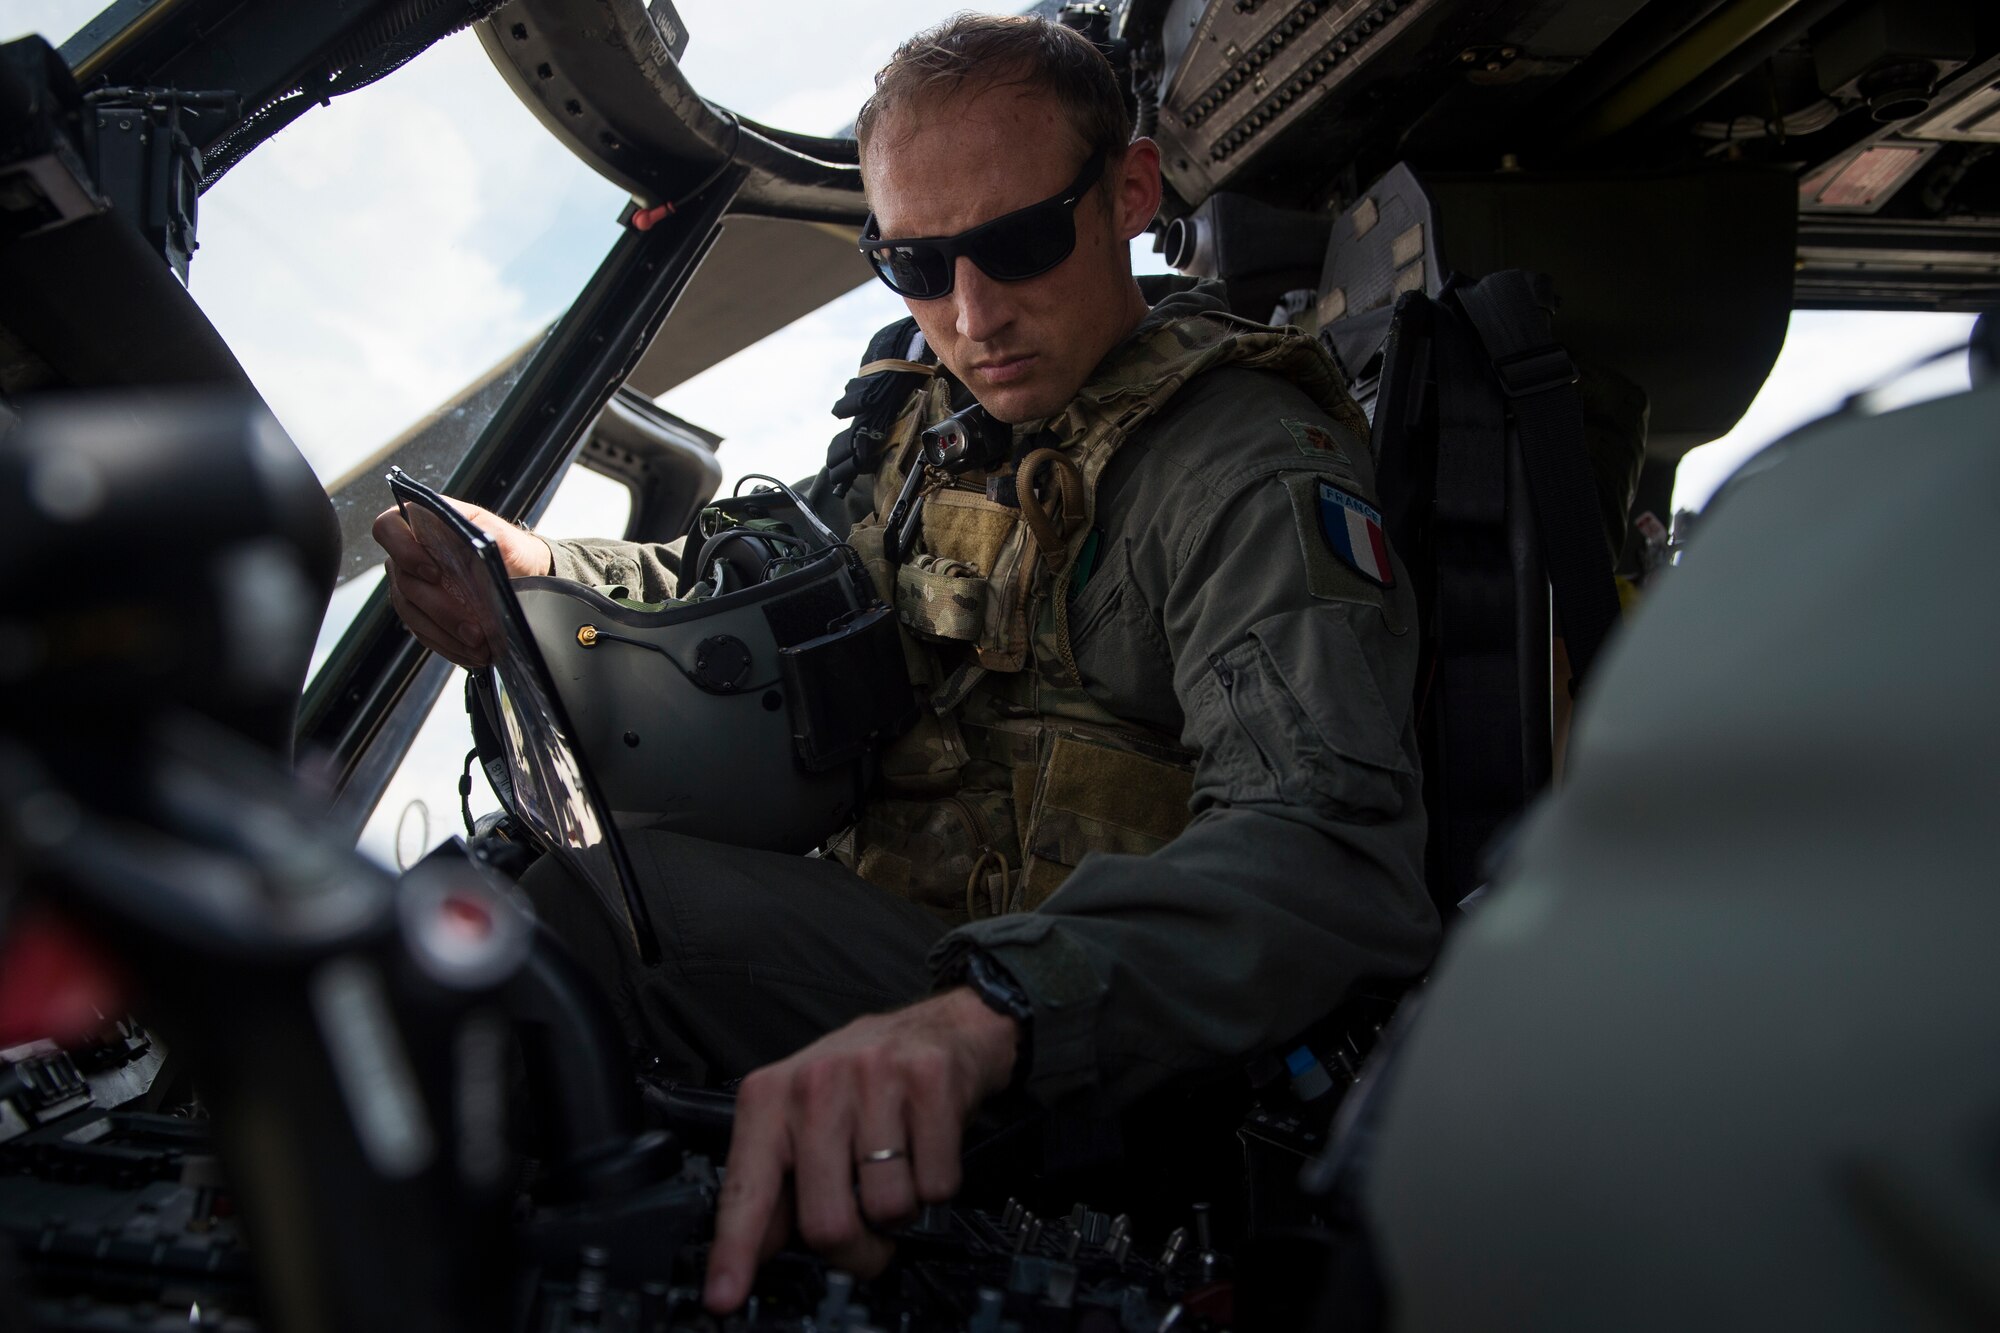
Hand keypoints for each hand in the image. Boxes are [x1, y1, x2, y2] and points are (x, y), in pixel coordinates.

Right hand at [372, 497, 552, 667]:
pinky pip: (424, 633)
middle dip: (441, 611)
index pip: (389, 529)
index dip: (404, 551)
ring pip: (412, 614)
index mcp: (422, 523)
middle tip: (474, 631)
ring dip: (446, 635)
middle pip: (405, 583)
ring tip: (479, 647)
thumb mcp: (500, 533)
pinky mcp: (422, 613)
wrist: (524, 575)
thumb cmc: (510, 548)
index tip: (434, 573)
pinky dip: (449, 646)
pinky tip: (471, 653)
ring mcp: (413, 586)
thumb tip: (470, 545)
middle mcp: (409, 555)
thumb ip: (480, 533)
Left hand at [703, 988, 1019, 1312]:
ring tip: (898, 1170)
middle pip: (827, 1221)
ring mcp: (874, 1078)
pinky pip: (937, 1184)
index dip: (735, 1251)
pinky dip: (938, 1184)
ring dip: (901, 1210)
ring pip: (888, 1208)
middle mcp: (815, 1084)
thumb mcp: (802, 1118)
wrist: (942, 1028)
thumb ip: (776, 1182)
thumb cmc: (864, 1078)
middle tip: (866, 1234)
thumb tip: (754, 1251)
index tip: (723, 1296)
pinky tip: (926, 1148)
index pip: (747, 1189)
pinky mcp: (930, 1081)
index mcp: (770, 1097)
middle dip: (855, 1250)